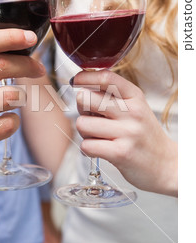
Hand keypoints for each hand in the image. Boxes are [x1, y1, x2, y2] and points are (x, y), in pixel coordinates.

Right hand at [0, 29, 44, 185]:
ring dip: (20, 97)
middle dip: (27, 64)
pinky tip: (3, 120)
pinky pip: (7, 124)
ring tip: (14, 99)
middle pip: (0, 66)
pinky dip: (12, 121)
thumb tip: (9, 48)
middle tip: (36, 67)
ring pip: (9, 97)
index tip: (29, 36)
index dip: (9, 36)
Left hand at [72, 70, 177, 196]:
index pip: (105, 77)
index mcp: (134, 97)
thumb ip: (112, 97)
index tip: (76, 81)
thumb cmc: (144, 136)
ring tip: (97, 137)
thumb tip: (81, 87)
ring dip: (84, 132)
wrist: (165, 165)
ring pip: (82, 123)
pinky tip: (99, 149)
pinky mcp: (120, 153)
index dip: (85, 77)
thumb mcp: (135, 108)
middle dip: (81, 109)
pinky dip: (87, 149)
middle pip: (86, 99)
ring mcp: (127, 132)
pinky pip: (86, 145)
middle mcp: (132, 112)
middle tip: (91, 118)